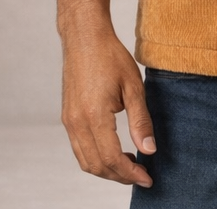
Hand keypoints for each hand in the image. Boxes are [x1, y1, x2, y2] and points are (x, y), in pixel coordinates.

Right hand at [60, 31, 155, 186]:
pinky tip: (114, 151)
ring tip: (130, 165)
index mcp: (94, 116)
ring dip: (107, 170)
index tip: (148, 178)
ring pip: (85, 161)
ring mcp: (69, 121)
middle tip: (142, 175)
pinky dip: (95, 158)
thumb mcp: (133, 86)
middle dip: (120, 176)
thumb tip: (149, 150)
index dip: (131, 173)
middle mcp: (76, 123)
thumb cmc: (111, 56)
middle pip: (97, 166)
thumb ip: (141, 121)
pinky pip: (79, 148)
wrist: (84, 37)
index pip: (112, 158)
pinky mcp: (67, 117)